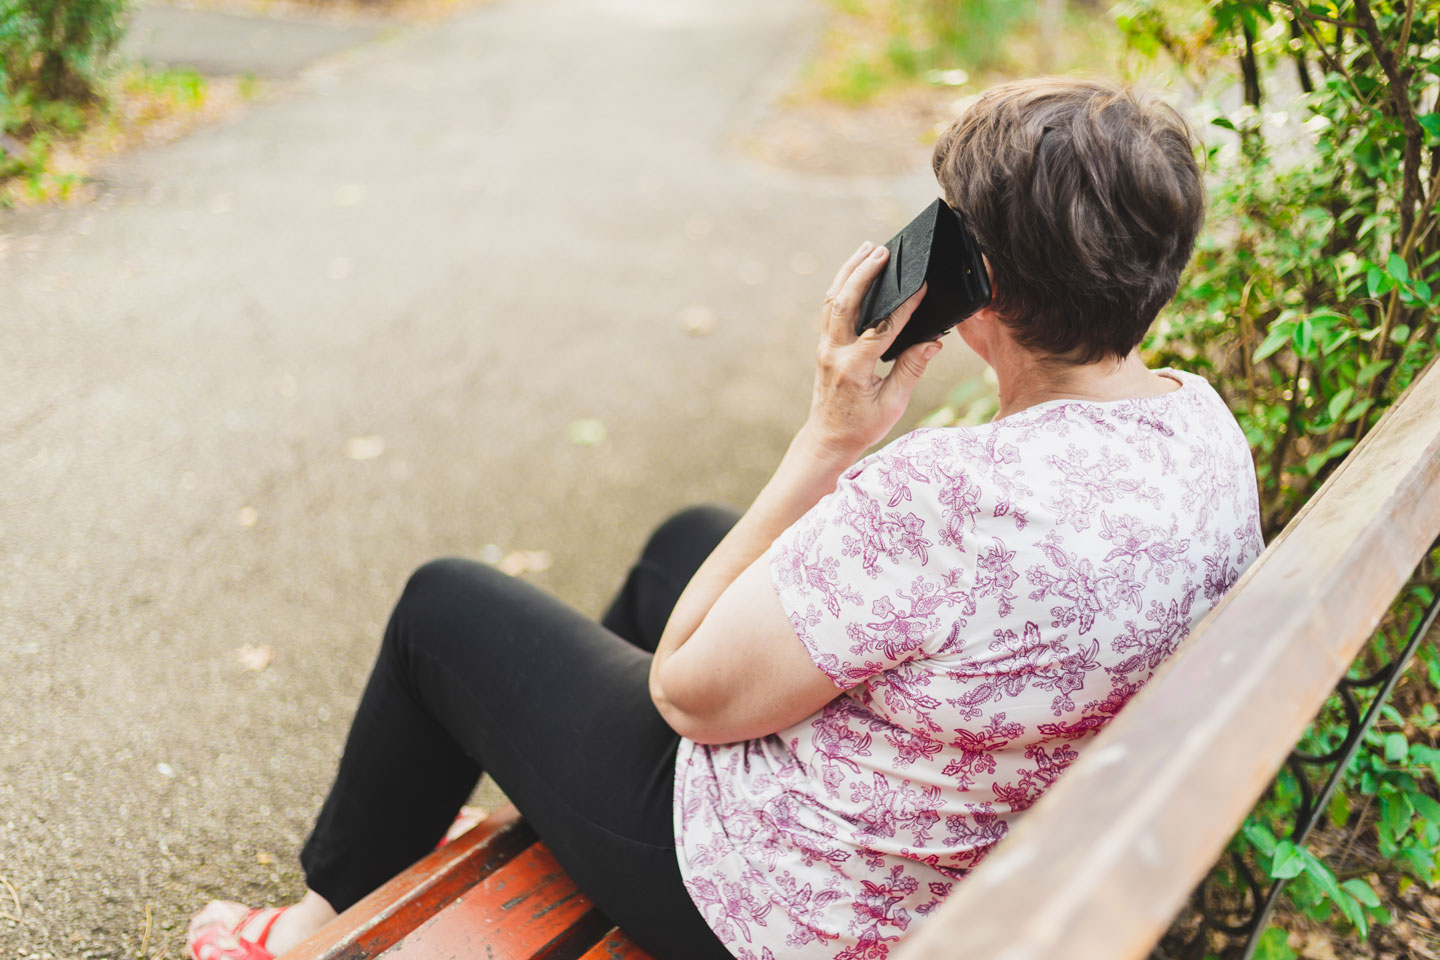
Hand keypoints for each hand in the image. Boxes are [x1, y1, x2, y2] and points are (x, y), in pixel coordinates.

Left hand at [802, 240, 941, 462]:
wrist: (829, 439)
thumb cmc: (863, 426)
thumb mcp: (893, 403)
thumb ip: (911, 369)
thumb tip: (932, 342)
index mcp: (854, 368)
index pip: (881, 329)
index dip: (904, 307)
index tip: (922, 287)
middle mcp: (834, 353)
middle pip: (845, 303)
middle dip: (864, 274)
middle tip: (883, 252)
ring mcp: (825, 347)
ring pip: (833, 301)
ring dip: (849, 272)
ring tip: (867, 249)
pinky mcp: (824, 346)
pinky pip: (830, 310)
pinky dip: (842, 287)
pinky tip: (854, 272)